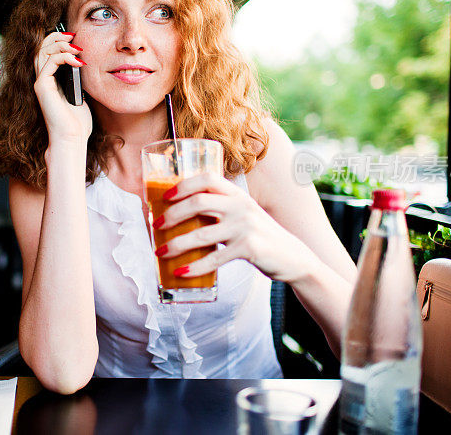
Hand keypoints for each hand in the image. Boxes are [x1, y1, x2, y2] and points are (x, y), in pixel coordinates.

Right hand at [33, 31, 91, 144]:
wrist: (72, 137)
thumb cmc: (78, 122)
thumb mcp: (81, 95)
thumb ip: (79, 80)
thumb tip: (84, 63)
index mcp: (50, 80)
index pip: (48, 52)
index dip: (59, 40)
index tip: (76, 37)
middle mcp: (42, 80)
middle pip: (41, 47)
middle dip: (57, 37)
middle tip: (74, 35)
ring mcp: (40, 83)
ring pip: (42, 51)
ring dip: (60, 44)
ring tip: (76, 46)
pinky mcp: (42, 87)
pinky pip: (49, 62)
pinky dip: (63, 57)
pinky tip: (77, 61)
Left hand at [153, 173, 314, 283]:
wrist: (293, 258)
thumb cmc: (259, 236)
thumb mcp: (242, 215)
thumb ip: (219, 211)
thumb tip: (181, 216)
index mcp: (237, 194)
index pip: (207, 179)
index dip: (183, 185)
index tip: (165, 196)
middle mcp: (241, 206)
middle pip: (198, 203)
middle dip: (172, 214)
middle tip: (157, 226)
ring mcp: (246, 227)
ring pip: (201, 234)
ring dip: (176, 244)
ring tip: (160, 252)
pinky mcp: (249, 248)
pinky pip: (214, 258)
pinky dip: (194, 267)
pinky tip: (180, 272)